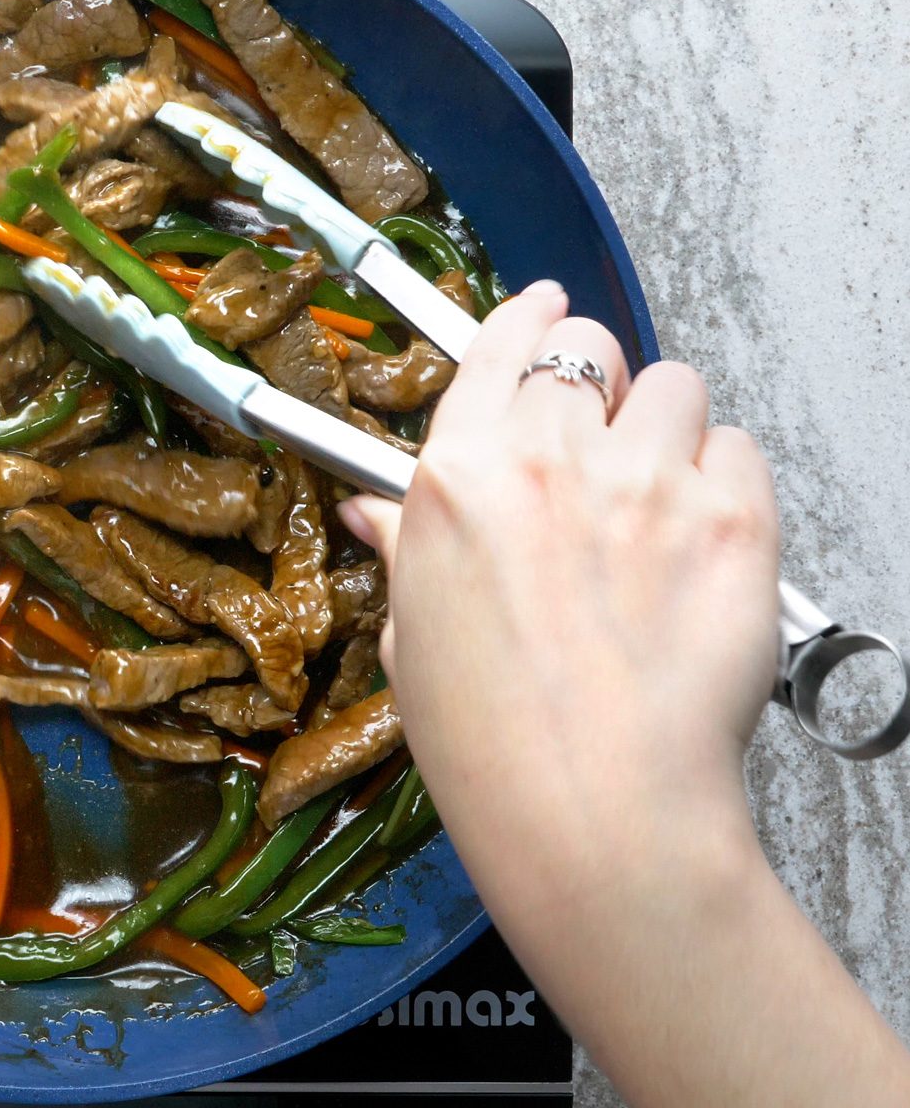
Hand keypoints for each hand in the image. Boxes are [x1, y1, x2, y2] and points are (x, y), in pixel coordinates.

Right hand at [338, 280, 778, 877]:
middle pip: (589, 350)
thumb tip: (377, 513)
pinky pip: (739, 450)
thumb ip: (408, 547)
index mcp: (458, 478)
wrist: (595, 811)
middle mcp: (549, 459)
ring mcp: (646, 482)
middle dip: (596, 381)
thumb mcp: (415, 635)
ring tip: (655, 497)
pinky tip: (699, 538)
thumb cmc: (492, 743)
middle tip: (599, 435)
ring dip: (665, 426)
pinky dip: (724, 479)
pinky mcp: (734, 519)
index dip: (527, 317)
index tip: (545, 306)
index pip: (498, 345)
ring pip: (675, 387)